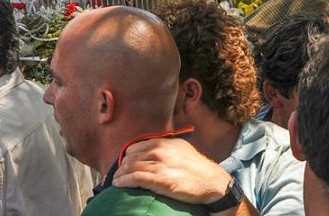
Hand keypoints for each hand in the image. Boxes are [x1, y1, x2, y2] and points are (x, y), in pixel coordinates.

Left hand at [114, 137, 230, 205]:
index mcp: (163, 142)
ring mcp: (160, 165)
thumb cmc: (197, 167)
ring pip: (130, 168)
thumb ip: (165, 146)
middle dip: (121, 167)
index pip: (135, 147)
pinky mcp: (161, 181)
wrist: (212, 182)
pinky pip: (135, 179)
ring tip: (116, 181)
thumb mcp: (181, 148)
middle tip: (118, 175)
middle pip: (130, 158)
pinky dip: (123, 181)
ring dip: (119, 175)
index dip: (126, 157)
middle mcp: (160, 151)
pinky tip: (118, 185)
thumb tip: (151, 148)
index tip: (123, 165)